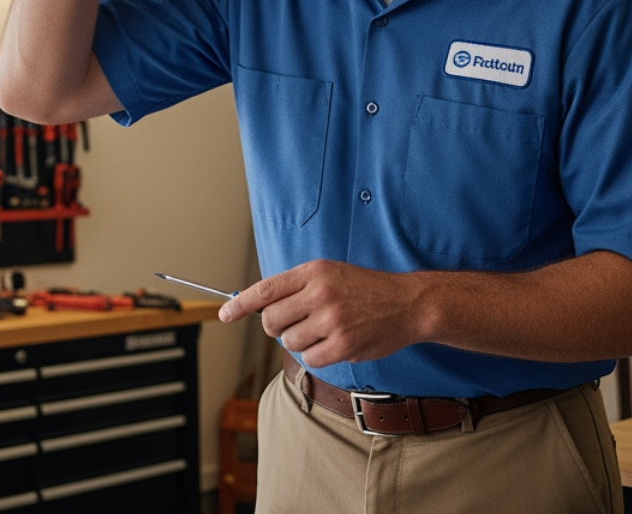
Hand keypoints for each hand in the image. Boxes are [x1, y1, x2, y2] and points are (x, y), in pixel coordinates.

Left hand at [219, 260, 431, 366]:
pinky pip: (309, 358)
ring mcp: (331, 321)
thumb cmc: (365, 289)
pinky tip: (332, 343)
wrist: (407, 303)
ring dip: (299, 341)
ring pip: (288, 341)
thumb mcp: (330, 273)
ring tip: (321, 330)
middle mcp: (320, 294)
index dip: (240, 304)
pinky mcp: (343, 345)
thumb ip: (296, 286)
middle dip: (275, 326)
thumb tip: (259, 305)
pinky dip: (316, 355)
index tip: (224, 314)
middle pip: (271, 320)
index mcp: (313, 272)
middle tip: (294, 324)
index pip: (265, 289)